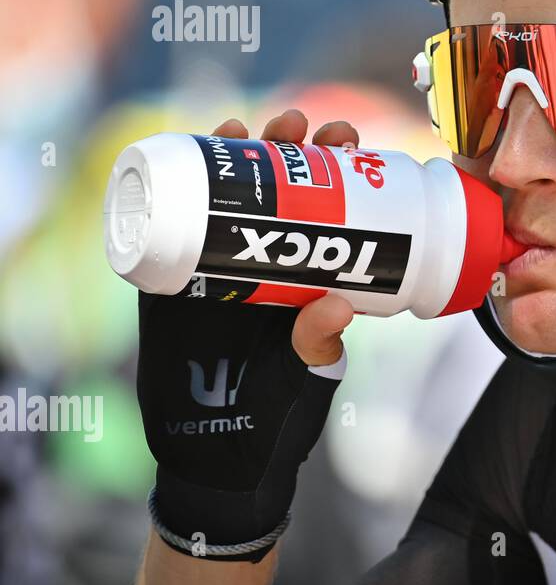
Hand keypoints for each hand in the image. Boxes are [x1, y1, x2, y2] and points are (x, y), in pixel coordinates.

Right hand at [137, 109, 358, 561]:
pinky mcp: (175, 280)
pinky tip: (194, 146)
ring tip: (253, 127)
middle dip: (295, 148)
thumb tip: (338, 303)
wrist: (214, 457)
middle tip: (309, 127)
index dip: (339, 171)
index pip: (331, 211)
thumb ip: (318, 344)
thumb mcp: (307, 377)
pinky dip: (182, 186)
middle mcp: (269, 264)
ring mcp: (221, 266)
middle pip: (284, 190)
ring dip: (241, 153)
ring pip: (231, 197)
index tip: (351, 140)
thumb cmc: (276, 419)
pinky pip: (176, 224)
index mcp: (311, 278)